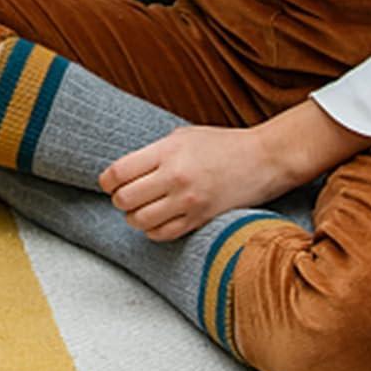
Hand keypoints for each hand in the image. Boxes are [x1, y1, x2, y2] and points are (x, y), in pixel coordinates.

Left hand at [99, 101, 370, 241]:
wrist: (264, 159)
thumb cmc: (222, 144)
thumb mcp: (183, 137)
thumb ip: (154, 152)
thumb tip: (127, 170)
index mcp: (166, 152)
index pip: (119, 172)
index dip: (106, 181)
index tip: (108, 184)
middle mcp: (175, 177)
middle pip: (126, 198)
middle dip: (119, 200)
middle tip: (123, 197)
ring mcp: (189, 201)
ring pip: (142, 221)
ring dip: (134, 218)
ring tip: (138, 211)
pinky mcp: (202, 219)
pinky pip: (165, 234)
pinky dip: (153, 232)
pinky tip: (155, 223)